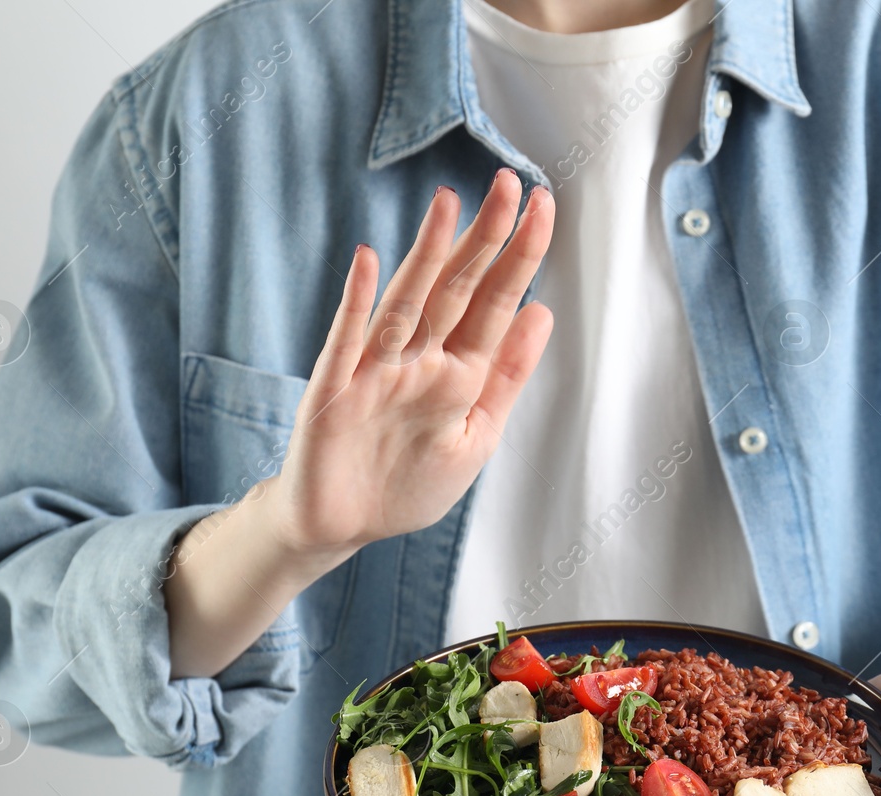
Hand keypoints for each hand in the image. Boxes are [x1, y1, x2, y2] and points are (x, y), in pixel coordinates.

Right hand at [265, 169, 555, 573]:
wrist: (342, 528)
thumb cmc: (406, 482)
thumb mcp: (475, 435)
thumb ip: (506, 376)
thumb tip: (543, 312)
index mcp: (459, 373)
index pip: (495, 304)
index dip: (519, 257)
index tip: (545, 206)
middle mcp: (419, 360)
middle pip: (457, 289)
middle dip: (486, 239)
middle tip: (512, 183)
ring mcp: (375, 371)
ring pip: (407, 304)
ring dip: (427, 255)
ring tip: (450, 203)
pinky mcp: (335, 392)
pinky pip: (346, 342)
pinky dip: (356, 303)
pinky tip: (368, 261)